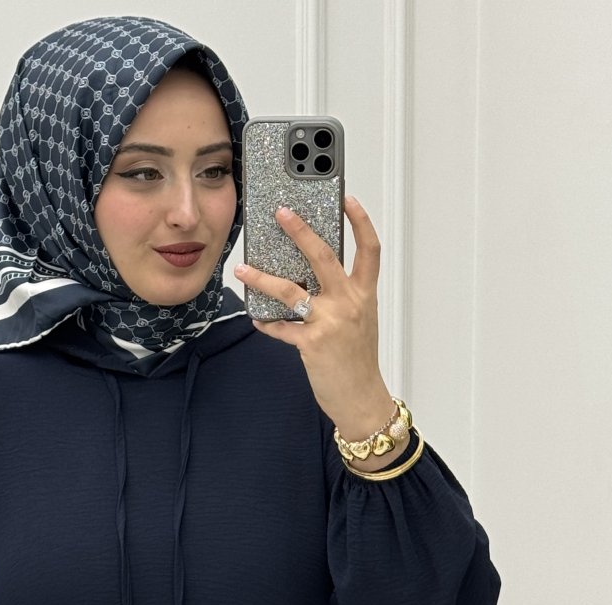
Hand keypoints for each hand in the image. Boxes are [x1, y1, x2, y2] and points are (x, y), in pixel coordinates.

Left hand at [234, 196, 395, 443]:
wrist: (361, 398)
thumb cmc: (358, 361)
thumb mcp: (359, 321)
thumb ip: (342, 298)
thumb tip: (310, 280)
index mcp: (363, 295)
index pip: (369, 250)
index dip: (360, 221)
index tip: (348, 199)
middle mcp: (349, 303)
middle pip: (324, 256)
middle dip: (301, 231)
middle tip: (282, 213)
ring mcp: (330, 322)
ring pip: (291, 291)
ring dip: (263, 278)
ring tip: (243, 269)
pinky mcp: (312, 344)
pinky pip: (281, 328)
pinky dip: (267, 323)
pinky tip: (257, 318)